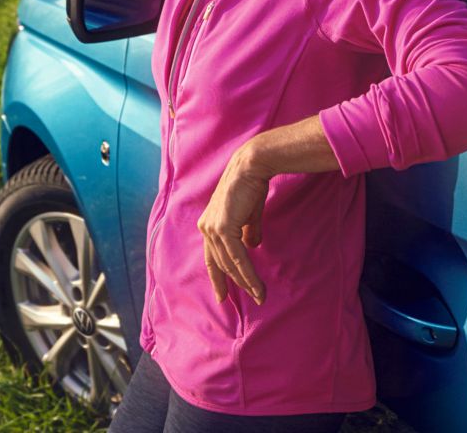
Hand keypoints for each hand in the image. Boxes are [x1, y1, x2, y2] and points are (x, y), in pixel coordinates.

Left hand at [199, 144, 270, 305]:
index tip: (223, 295)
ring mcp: (212, 229)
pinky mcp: (223, 229)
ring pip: (230, 264)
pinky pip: (237, 259)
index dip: (218, 277)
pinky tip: (257, 286)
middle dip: (236, 284)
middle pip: (221, 264)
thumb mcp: (248, 215)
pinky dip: (248, 274)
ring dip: (246, 282)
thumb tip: (253, 247)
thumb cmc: (250, 186)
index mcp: (208, 224)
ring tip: (260, 295)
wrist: (251, 167)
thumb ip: (248, 232)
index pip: (211, 257)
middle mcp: (206, 228)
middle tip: (253, 299)